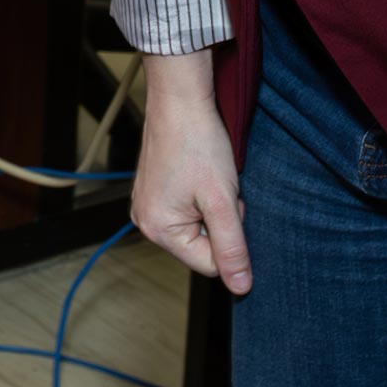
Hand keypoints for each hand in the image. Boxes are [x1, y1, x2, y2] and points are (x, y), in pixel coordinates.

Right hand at [130, 51, 252, 293]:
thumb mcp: (222, 201)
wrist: (179, 99)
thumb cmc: (198, 144)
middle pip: (201, 246)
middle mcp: (145, 221)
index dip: (229, 237)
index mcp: (157, 229)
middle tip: (219, 189)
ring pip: (197, 228)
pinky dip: (201, 197)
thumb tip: (241, 288)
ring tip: (209, 179)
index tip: (226, 203)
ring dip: (212, 208)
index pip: (210, 264)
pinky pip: (186, 211)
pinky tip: (200, 174)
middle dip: (219, 222)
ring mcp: (146, 205)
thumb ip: (232, 248)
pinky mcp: (153, 191)